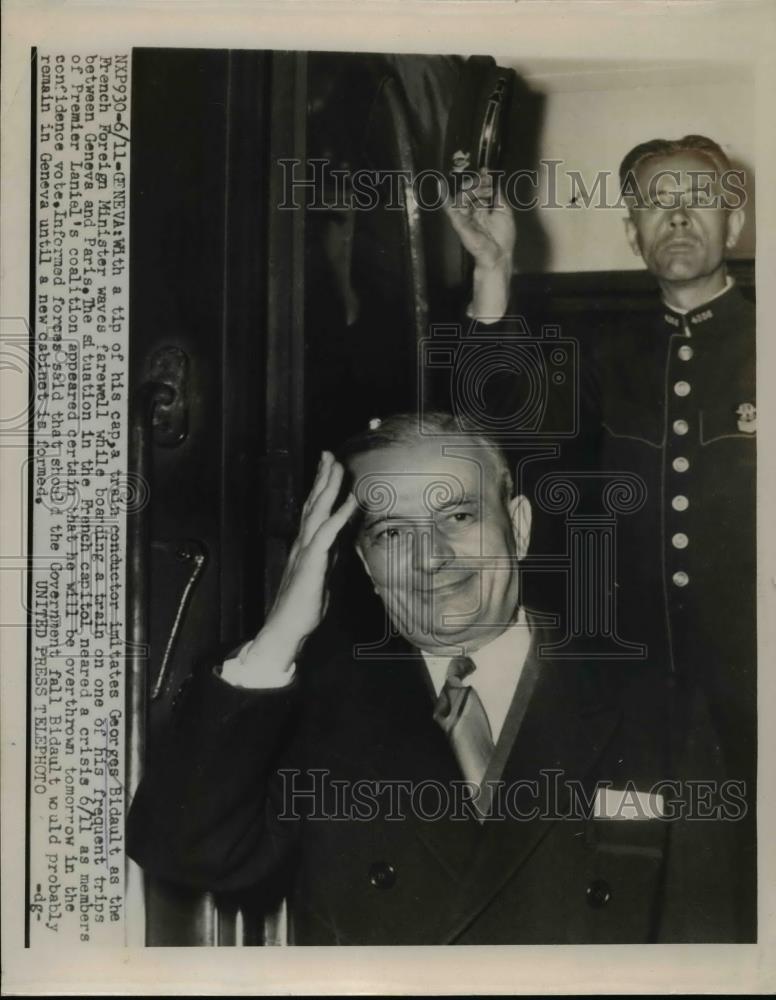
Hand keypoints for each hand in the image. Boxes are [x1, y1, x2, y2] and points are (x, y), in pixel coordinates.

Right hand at [253, 452, 357, 667]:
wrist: (287, 626)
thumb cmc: (305, 604)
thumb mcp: (323, 574)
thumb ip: (331, 555)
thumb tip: (342, 541)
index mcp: (306, 544)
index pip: (314, 509)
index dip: (321, 487)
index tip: (328, 466)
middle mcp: (304, 542)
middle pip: (314, 503)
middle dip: (323, 477)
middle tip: (329, 454)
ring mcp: (307, 550)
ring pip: (318, 511)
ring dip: (328, 487)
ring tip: (337, 466)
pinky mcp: (313, 562)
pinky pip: (327, 534)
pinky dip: (340, 515)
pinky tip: (350, 500)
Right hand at [443, 170, 514, 322]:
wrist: (498, 254)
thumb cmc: (503, 237)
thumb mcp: (505, 211)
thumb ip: (497, 196)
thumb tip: (493, 181)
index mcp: (483, 209)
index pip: (479, 190)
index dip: (482, 180)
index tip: (485, 170)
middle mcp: (472, 212)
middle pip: (470, 191)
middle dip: (478, 184)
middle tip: (485, 181)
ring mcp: (464, 217)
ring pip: (463, 197)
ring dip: (472, 189)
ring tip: (482, 188)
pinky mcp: (458, 223)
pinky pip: (450, 209)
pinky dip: (444, 198)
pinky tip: (441, 186)